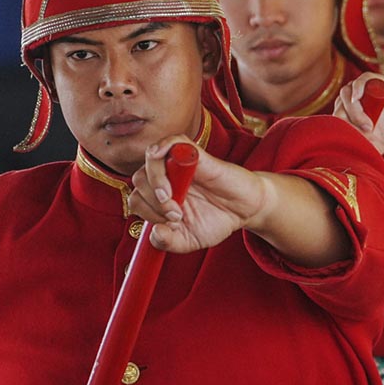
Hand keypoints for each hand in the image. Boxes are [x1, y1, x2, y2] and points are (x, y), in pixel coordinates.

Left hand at [128, 136, 270, 253]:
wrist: (246, 209)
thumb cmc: (218, 220)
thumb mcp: (190, 240)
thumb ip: (168, 242)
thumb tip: (155, 233)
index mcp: (161, 197)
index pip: (137, 198)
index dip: (148, 212)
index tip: (172, 223)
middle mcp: (167, 178)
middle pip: (139, 179)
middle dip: (153, 202)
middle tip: (178, 214)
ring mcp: (180, 165)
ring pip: (151, 160)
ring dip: (156, 181)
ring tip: (174, 199)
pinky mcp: (197, 156)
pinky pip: (175, 142)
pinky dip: (164, 145)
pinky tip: (160, 155)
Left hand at [333, 73, 383, 153]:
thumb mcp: (380, 142)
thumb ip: (367, 152)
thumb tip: (355, 167)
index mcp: (348, 113)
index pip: (334, 122)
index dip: (340, 134)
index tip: (353, 146)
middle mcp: (351, 99)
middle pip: (338, 109)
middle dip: (346, 125)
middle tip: (361, 138)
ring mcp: (362, 88)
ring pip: (346, 95)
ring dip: (354, 112)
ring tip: (369, 126)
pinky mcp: (375, 79)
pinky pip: (361, 81)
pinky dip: (357, 89)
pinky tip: (358, 98)